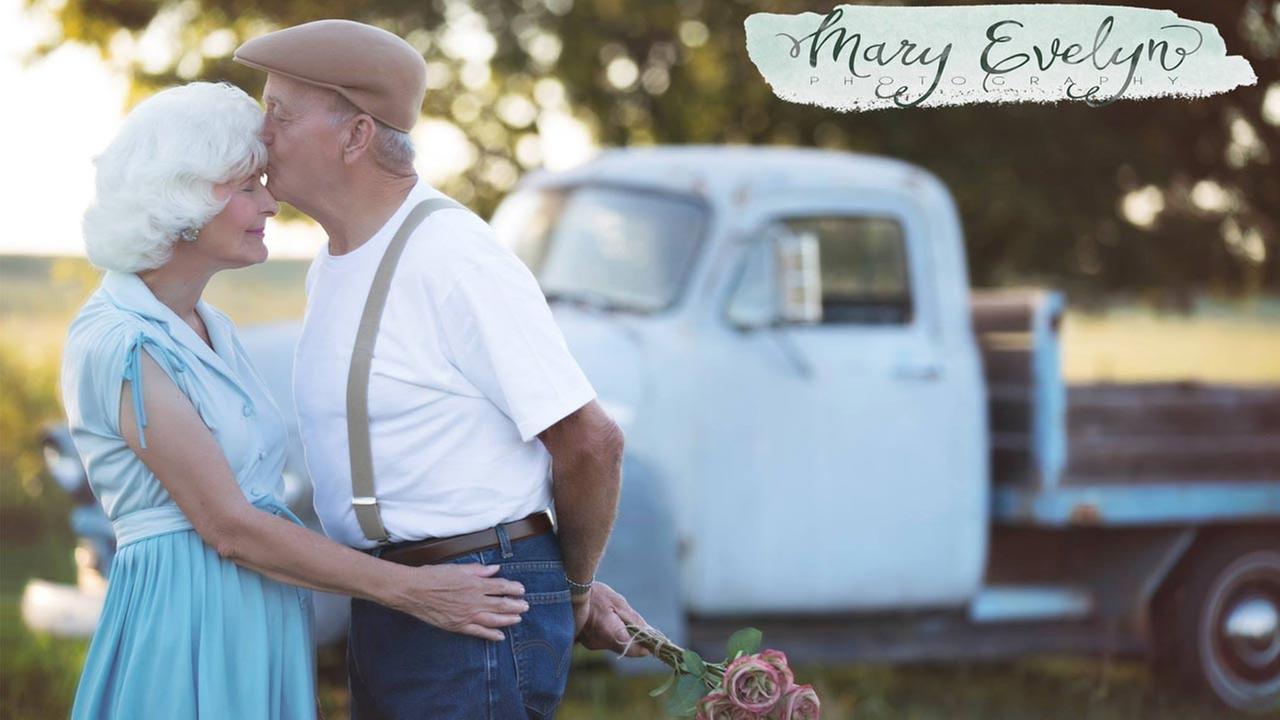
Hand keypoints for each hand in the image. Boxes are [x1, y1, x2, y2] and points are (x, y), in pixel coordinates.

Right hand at [389, 563, 527, 641]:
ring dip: (508, 620)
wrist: (412, 591)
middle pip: (501, 605)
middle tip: (526, 606)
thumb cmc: (432, 576)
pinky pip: (478, 632)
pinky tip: (500, 636)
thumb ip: (478, 570)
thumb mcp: (457, 568)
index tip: (521, 590)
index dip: (514, 589)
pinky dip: (491, 634)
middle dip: (516, 606)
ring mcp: (466, 615)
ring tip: (518, 619)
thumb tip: (495, 569)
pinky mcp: (457, 626)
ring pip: (493, 620)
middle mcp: (473, 600)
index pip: (501, 587)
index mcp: (474, 584)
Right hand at [572, 581, 650, 656]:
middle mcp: (598, 643)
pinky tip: (605, 619)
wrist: (566, 590)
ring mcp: (590, 644)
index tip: (653, 641)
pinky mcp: (585, 642)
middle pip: (623, 648)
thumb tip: (649, 633)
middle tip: (634, 622)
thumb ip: (633, 620)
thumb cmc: (594, 594)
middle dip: (632, 638)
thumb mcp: (617, 602)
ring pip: (614, 644)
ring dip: (620, 633)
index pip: (632, 650)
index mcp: (608, 632)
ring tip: (615, 615)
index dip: (644, 648)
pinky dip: (609, 633)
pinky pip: (604, 641)